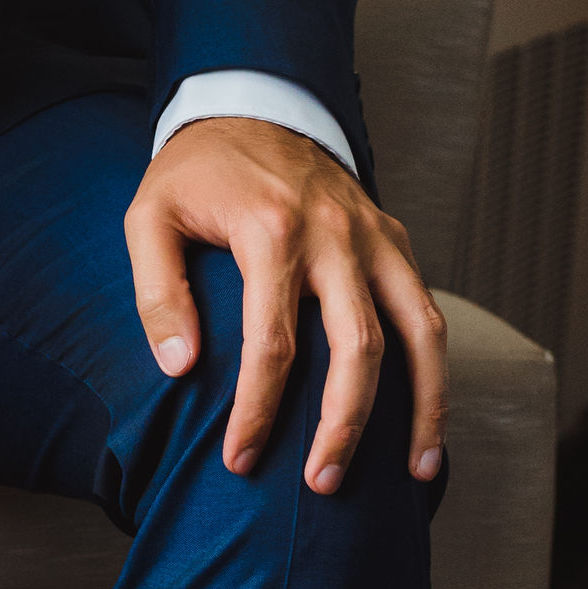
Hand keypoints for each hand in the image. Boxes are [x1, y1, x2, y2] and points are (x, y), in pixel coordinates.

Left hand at [124, 117, 446, 494]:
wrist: (253, 104)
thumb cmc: (195, 173)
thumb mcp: (150, 218)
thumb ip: (158, 292)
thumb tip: (179, 369)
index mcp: (271, 230)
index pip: (271, 342)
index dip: (258, 410)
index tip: (239, 460)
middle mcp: (335, 235)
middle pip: (358, 346)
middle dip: (344, 424)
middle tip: (322, 484)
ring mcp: (375, 237)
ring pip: (420, 332)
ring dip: (423, 408)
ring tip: (416, 476)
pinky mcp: (396, 240)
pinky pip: (428, 313)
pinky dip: (437, 371)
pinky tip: (430, 423)